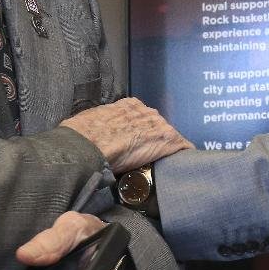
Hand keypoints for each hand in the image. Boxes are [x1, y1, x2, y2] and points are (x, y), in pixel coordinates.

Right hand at [61, 97, 193, 173]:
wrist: (87, 145)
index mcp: (128, 106)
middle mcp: (146, 111)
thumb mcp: (91, 122)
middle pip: (158, 127)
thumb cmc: (82, 135)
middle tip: (149, 157)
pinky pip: (181, 146)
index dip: (142, 132)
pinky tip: (186, 164)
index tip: (139, 143)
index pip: (142, 118)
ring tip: (166, 163)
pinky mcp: (166, 139)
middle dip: (155, 141)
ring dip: (168, 149)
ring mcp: (157, 124)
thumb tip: (98, 136)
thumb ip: (102, 125)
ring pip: (170, 137)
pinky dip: (184, 154)